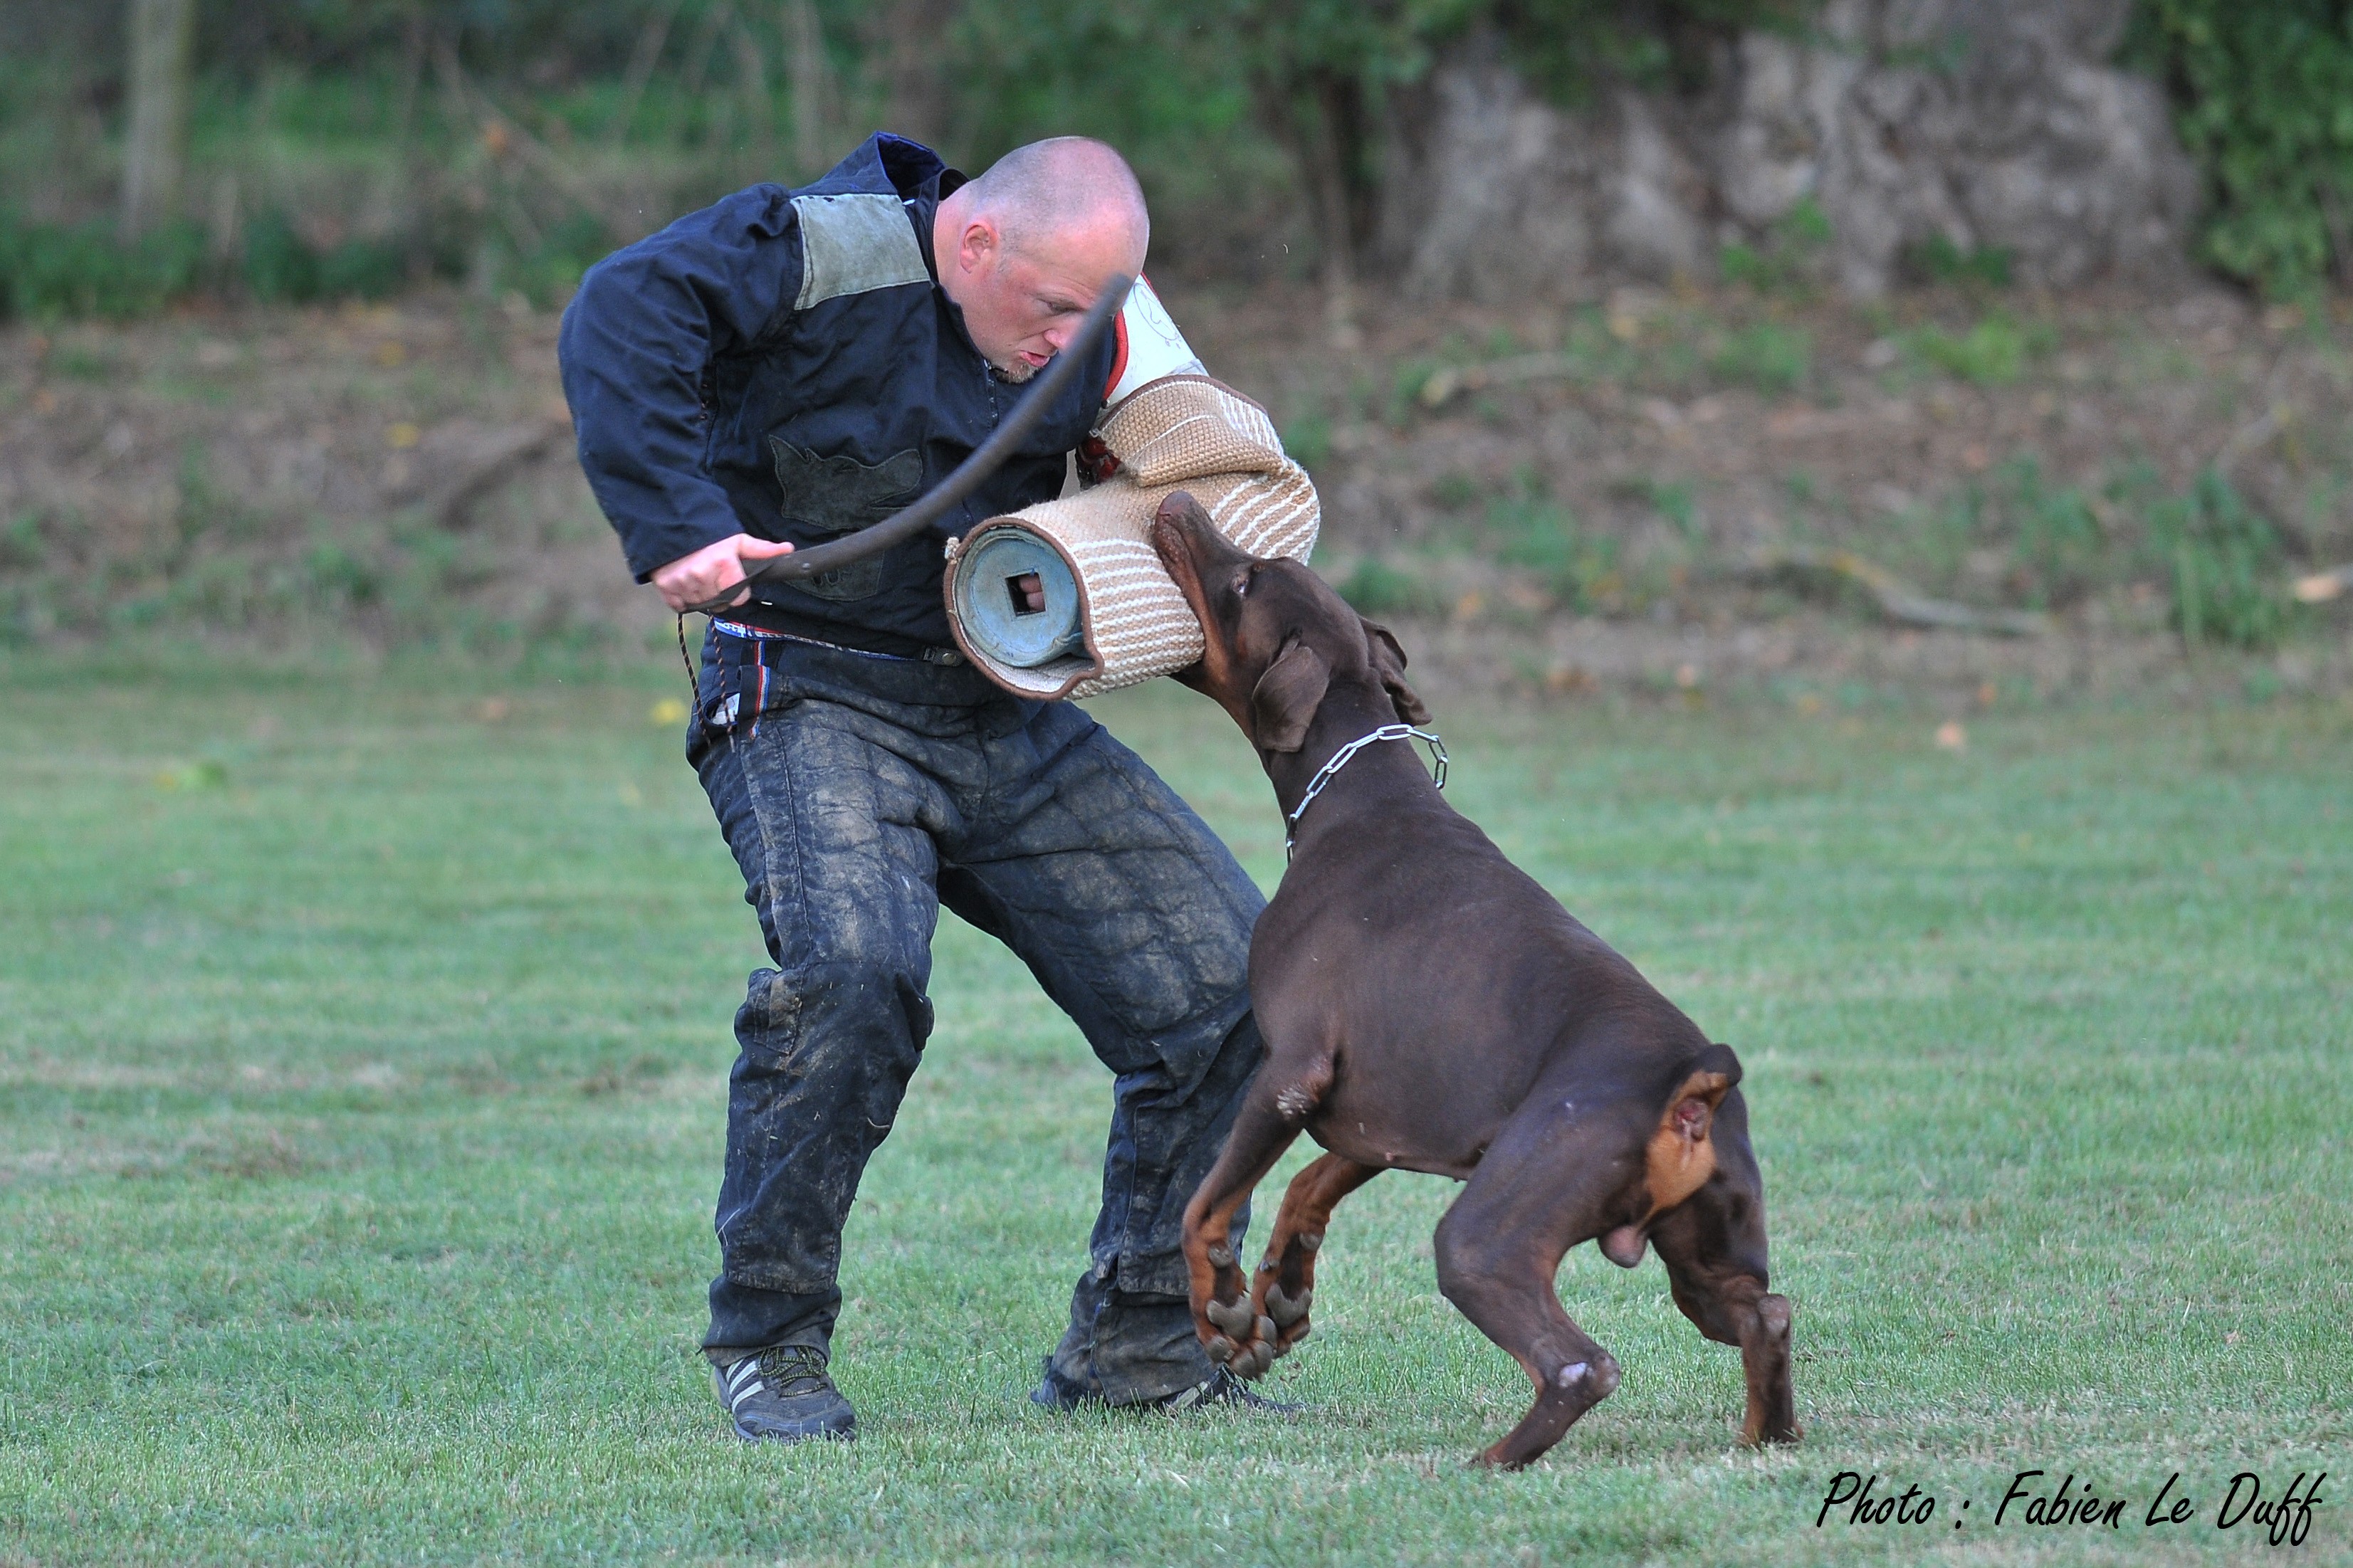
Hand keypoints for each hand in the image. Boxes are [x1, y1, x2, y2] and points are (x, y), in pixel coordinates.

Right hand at [651, 533, 794, 612]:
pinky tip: (685, 583)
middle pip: (719, 603)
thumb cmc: (709, 535)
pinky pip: (680, 606)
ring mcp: (682, 581)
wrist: (673, 524)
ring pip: (701, 605)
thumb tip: (787, 549)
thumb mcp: (737, 540)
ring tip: (699, 577)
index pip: (738, 598)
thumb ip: (762, 549)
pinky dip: (683, 599)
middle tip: (713, 575)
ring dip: (702, 595)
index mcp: (723, 563)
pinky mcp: (665, 586)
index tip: (731, 579)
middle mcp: (702, 575)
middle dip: (719, 592)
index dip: (738, 591)